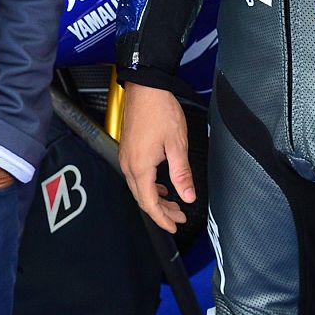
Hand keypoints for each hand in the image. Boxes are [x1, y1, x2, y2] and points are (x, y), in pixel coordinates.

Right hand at [117, 83, 193, 232]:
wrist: (146, 87)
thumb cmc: (160, 110)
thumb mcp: (177, 144)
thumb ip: (182, 174)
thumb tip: (188, 196)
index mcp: (140, 167)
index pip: (149, 203)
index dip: (162, 218)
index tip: (174, 227)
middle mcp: (129, 164)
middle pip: (143, 198)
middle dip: (161, 211)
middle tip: (178, 218)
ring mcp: (126, 156)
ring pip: (139, 187)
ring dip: (156, 198)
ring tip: (173, 204)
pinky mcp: (128, 149)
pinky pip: (137, 175)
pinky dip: (150, 186)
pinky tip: (161, 185)